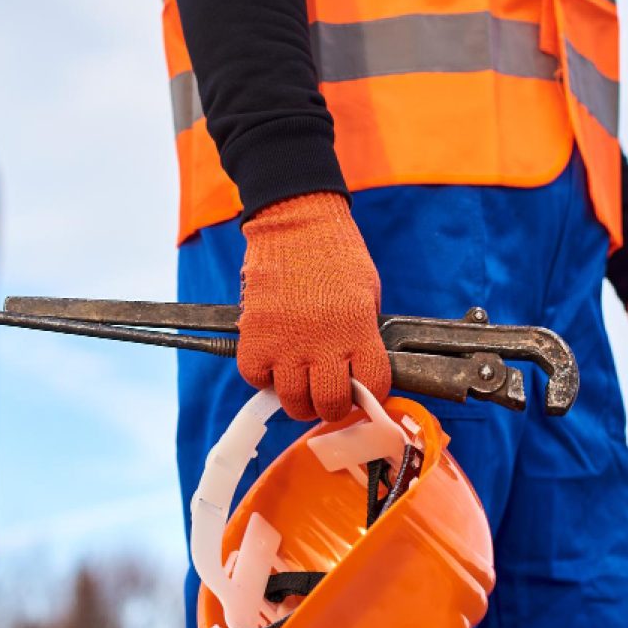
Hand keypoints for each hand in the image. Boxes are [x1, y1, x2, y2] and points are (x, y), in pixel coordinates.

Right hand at [237, 192, 389, 420]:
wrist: (295, 221)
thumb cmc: (335, 252)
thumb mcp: (367, 293)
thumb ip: (363, 334)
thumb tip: (356, 369)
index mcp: (358, 331)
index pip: (373, 387)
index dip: (370, 394)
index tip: (362, 390)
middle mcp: (323, 343)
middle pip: (330, 404)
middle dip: (331, 406)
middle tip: (327, 394)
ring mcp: (286, 342)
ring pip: (292, 401)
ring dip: (298, 398)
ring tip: (300, 382)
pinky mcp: (254, 336)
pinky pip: (256, 377)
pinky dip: (264, 377)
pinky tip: (273, 362)